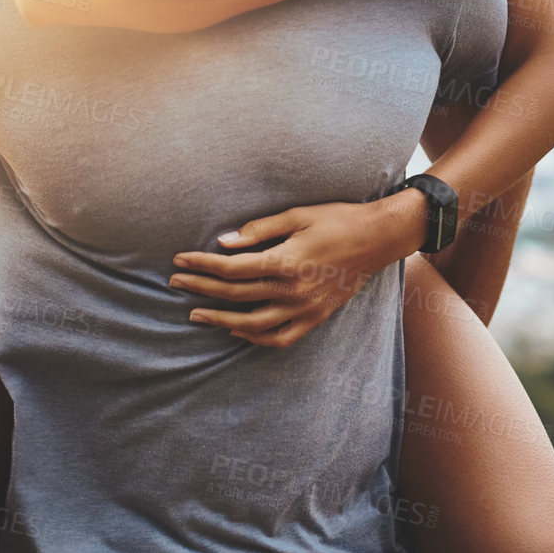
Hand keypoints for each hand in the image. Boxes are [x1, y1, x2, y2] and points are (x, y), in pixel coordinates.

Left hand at [168, 192, 427, 348]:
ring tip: (197, 313)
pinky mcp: (316, 317)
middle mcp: (294, 290)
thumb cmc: (337, 219)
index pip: (232, 269)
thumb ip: (259, 231)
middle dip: (201, 289)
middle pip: (235, 295)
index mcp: (287, 261)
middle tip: (175, 284)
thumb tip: (223, 243)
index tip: (180, 261)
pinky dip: (254, 338)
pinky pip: (280, 338)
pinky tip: (236, 329)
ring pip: (252, 325)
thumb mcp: (298, 215)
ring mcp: (305, 308)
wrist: (378, 239)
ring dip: (220, 319)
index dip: (202, 265)